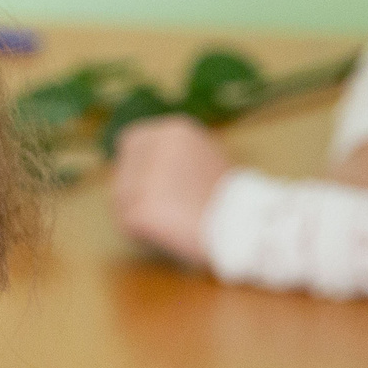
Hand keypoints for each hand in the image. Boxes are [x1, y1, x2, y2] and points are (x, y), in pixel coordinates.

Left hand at [110, 115, 236, 265]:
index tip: (147, 186)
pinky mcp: (140, 208)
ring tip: (171, 225)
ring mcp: (145, 177)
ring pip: (123, 198)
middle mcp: (155, 147)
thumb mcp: (205, 157)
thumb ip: (176, 155)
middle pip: (123, 171)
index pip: (131, 141)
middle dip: (134, 191)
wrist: (244, 228)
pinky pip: (128, 223)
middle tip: (157, 212)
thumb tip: (149, 164)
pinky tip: (167, 237)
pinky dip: (142, 234)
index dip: (137, 166)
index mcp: (173, 130)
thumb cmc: (231, 199)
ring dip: (138, 214)